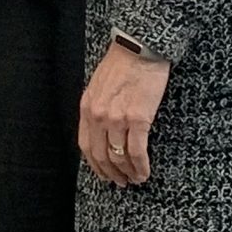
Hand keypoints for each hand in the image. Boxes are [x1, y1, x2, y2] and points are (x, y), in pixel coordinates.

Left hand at [80, 41, 170, 185]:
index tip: (104, 175)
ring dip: (128, 173)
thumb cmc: (122, 65)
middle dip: (111, 173)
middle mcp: (98, 116)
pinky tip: (145, 172)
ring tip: (136, 179)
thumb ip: (97, 108)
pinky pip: (137, 151)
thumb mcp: (98, 86)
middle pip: (101, 155)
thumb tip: (102, 130)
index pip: (86, 146)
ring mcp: (117, 118)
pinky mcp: (138, 118)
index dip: (95, 165)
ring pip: (119, 156)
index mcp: (87, 108)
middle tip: (121, 183)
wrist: (139, 49)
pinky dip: (141, 166)